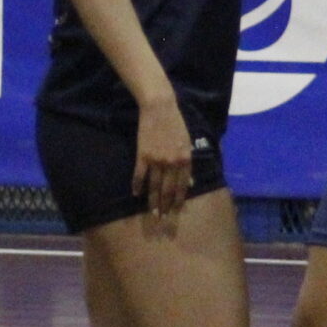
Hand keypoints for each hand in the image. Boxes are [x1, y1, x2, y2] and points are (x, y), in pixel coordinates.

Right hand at [132, 93, 194, 235]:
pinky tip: (136, 194)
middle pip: (168, 190)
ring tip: (152, 213)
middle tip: (162, 218)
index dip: (178, 200)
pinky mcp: (143, 155)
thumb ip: (188, 164)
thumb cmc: (176, 124)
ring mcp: (157, 160)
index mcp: (185, 160)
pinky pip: (140, 175)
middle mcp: (172, 163)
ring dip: (153, 201)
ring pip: (155, 186)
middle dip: (166, 206)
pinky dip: (137, 186)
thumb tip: (190, 182)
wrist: (160, 108)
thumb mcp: (187, 144)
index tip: (175, 211)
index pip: (182, 186)